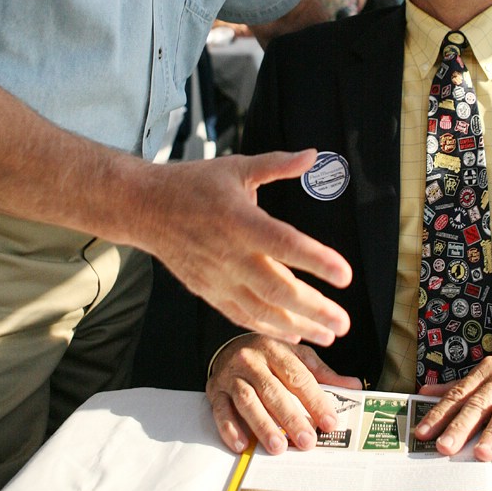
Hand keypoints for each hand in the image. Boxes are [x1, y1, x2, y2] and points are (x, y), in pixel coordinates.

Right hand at [135, 149, 351, 346]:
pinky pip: (241, 316)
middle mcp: (230, 254)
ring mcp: (218, 278)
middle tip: (343, 322)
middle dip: (314, 309)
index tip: (345, 275)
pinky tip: (293, 334)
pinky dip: (268, 328)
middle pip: (278, 289)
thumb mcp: (237, 167)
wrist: (146, 208)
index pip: (285, 244)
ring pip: (261, 310)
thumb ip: (278, 164)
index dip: (317, 261)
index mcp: (240, 220)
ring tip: (327, 335)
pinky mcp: (208, 291)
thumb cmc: (193, 185)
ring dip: (297, 326)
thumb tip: (313, 156)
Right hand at [206, 334, 362, 453]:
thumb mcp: (297, 355)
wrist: (230, 344)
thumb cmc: (269, 354)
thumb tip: (353, 386)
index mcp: (276, 349)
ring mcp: (232, 375)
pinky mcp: (215, 389)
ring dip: (263, 425)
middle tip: (307, 441)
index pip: (298, 376)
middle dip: (291, 418)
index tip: (329, 422)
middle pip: (273, 391)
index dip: (315, 400)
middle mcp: (252, 360)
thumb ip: (323, 373)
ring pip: (248, 401)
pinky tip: (242, 444)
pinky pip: (220, 410)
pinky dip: (230, 428)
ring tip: (278, 446)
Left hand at [413, 353, 491, 459]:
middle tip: (445, 448)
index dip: (440, 414)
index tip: (423, 433)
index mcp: (485, 373)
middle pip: (479, 404)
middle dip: (461, 426)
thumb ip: (459, 387)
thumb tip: (424, 393)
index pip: (459, 395)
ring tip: (482, 454)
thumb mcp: (488, 377)